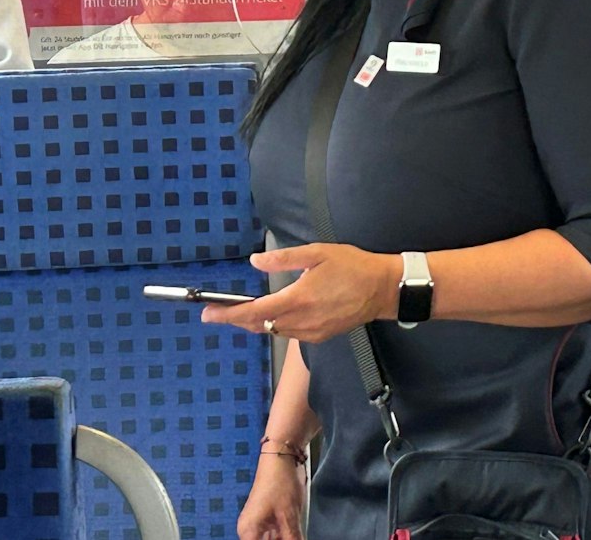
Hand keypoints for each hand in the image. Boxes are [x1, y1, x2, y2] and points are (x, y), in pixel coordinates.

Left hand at [203, 244, 401, 343]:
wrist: (382, 289)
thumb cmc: (352, 267)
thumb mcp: (318, 253)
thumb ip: (284, 259)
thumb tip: (256, 262)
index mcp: (298, 298)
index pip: (254, 311)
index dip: (228, 314)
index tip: (208, 314)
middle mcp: (301, 320)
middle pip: (259, 325)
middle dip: (236, 319)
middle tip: (218, 313)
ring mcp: (311, 332)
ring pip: (273, 331)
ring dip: (256, 323)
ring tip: (242, 313)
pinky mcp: (319, 336)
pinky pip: (289, 334)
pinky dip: (276, 326)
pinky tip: (274, 316)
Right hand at [238, 452, 305, 539]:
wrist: (282, 458)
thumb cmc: (280, 484)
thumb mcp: (289, 516)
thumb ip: (292, 538)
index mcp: (248, 532)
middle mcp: (251, 531)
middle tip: (295, 538)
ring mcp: (261, 525)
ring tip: (296, 535)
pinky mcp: (271, 519)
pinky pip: (277, 536)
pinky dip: (287, 538)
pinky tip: (296, 536)